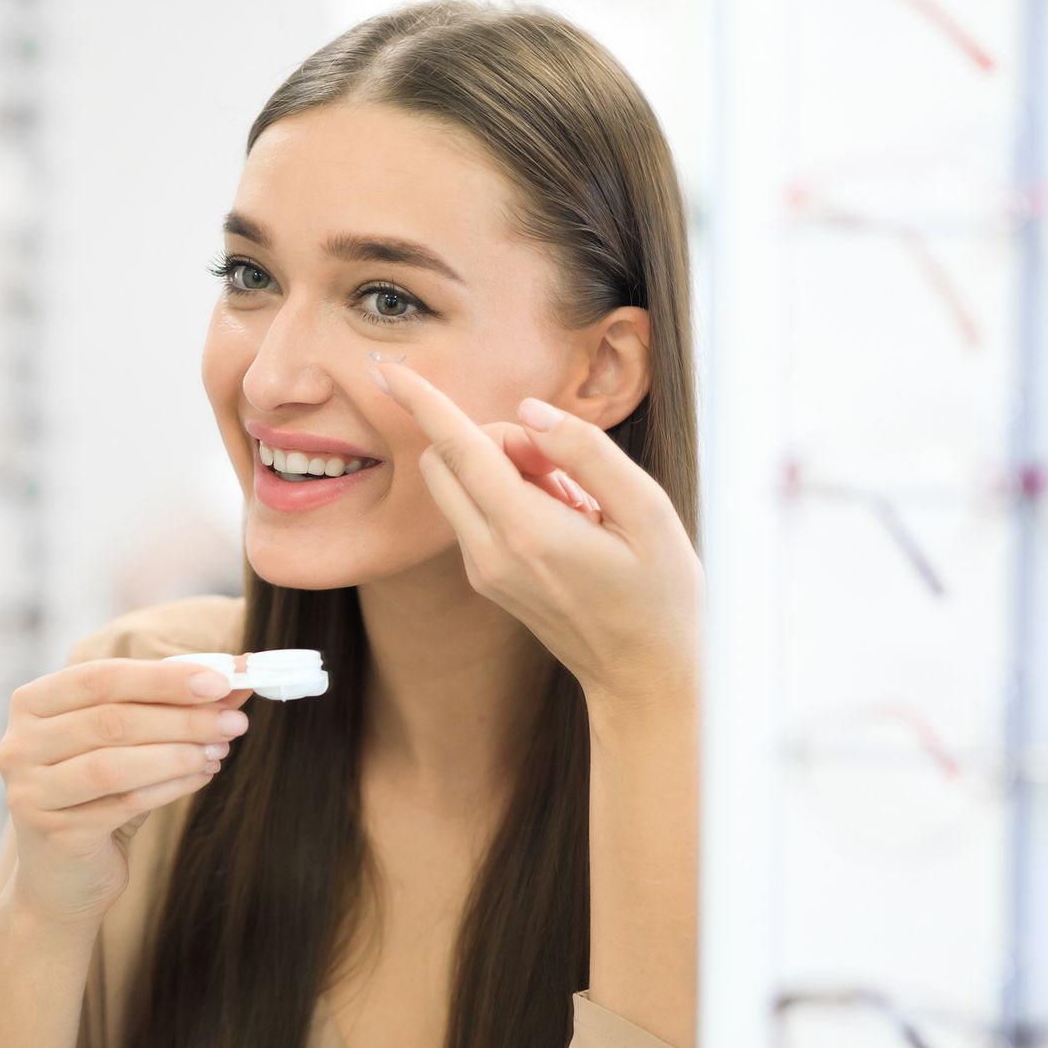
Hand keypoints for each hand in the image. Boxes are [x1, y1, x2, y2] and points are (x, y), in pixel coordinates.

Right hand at [0, 659, 253, 928]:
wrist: (61, 879)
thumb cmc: (96, 796)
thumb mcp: (124, 743)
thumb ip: (166, 707)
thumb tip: (231, 682)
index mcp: (32, 704)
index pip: (101, 677)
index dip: (164, 677)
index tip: (221, 680)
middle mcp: (18, 744)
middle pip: (111, 720)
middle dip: (182, 717)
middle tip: (234, 720)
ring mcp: (30, 791)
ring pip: (115, 764)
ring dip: (179, 753)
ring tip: (220, 749)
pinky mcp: (54, 833)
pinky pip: (124, 803)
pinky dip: (171, 787)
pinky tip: (203, 775)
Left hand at [374, 366, 700, 717]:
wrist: (643, 677)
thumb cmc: (660, 595)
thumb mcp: (649, 512)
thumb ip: (587, 452)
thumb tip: (530, 411)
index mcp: (527, 532)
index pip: (457, 448)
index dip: (422, 403)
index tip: (387, 371)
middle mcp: (489, 553)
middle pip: (445, 460)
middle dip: (490, 438)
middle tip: (562, 467)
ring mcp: (482, 570)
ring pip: (458, 484)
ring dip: (503, 468)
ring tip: (575, 502)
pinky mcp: (485, 578)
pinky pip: (476, 512)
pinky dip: (508, 496)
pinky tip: (565, 521)